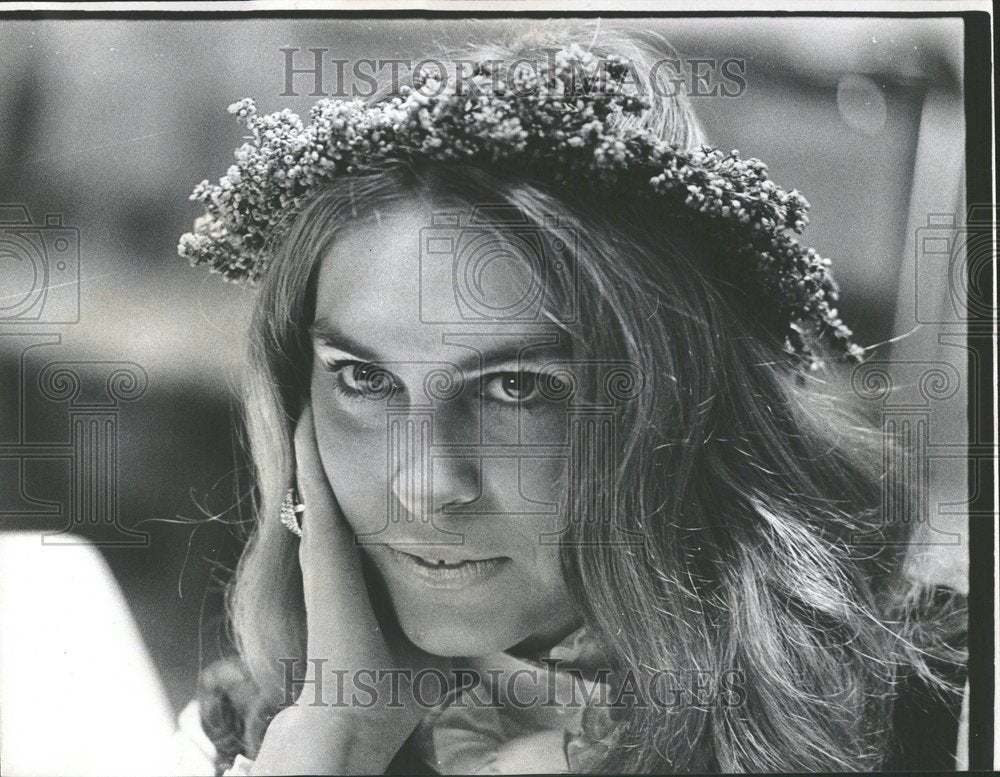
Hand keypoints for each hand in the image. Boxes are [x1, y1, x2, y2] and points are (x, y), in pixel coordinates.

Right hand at [251, 402, 446, 773]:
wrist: (357, 721)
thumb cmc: (398, 686)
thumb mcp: (437, 636)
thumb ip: (456, 613)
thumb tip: (495, 601)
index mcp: (367, 567)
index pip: (370, 503)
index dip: (376, 466)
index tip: (383, 428)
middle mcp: (340, 554)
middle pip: (340, 482)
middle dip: (343, 440)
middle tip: (336, 391)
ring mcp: (326, 554)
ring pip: (319, 480)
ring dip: (319, 441)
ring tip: (317, 394)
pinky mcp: (321, 560)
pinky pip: (313, 497)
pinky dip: (309, 458)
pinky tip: (308, 420)